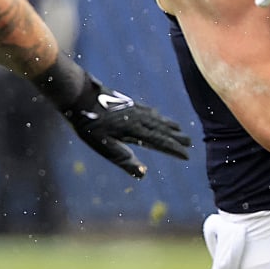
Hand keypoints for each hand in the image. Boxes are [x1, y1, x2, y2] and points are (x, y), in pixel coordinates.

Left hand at [60, 77, 192, 177]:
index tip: (186, 156)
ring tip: (179, 129)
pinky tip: (156, 115)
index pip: (159, 143)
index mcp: (134, 131)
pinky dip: (156, 116)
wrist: (79, 95)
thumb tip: (144, 174)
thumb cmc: (89, 124)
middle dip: (176, 137)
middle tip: (190, 143)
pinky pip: (147, 111)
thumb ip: (124, 160)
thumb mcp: (104, 147)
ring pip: (156, 119)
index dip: (173, 150)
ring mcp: (132, 110)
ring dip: (168, 125)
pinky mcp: (125, 104)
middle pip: (161, 130)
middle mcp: (138, 119)